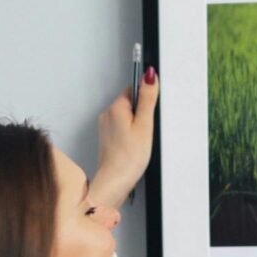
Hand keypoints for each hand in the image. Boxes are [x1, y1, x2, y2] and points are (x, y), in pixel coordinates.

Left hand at [91, 66, 158, 206]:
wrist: (115, 181)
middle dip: (141, 114)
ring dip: (136, 126)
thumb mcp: (145, 124)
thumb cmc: (129, 157)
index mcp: (116, 107)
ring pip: (127, 117)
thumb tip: (149, 74)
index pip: (134, 89)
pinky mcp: (108, 138)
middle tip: (146, 131)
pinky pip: (122, 129)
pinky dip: (130, 135)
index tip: (150, 114)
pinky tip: (134, 147)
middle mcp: (107, 114)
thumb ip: (148, 98)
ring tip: (139, 141)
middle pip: (130, 104)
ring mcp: (106, 127)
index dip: (146, 100)